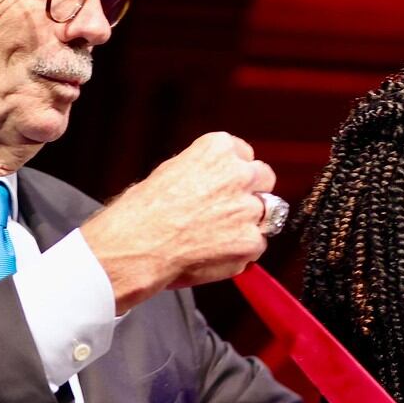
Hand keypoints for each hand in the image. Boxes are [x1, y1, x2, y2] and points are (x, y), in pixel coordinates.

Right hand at [81, 131, 276, 312]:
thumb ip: (203, 172)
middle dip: (252, 193)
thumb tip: (213, 182)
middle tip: (231, 210)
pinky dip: (241, 252)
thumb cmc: (143, 212)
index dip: (237, 173)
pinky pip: (257, 246)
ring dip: (250, 223)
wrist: (136, 245)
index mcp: (218, 150)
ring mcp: (248, 209)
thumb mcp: (170, 172)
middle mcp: (238, 175)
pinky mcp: (250, 241)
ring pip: (266, 214)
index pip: (245, 155)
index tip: (229, 185)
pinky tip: (216, 252)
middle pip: (264, 179)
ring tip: (220, 235)